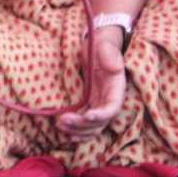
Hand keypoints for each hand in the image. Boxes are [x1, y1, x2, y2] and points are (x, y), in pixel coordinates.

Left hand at [54, 25, 127, 141]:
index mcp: (116, 88)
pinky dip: (78, 129)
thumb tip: (114, 68)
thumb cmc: (102, 44)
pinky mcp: (90, 102)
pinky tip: (66, 132)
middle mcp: (109, 99)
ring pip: (93, 125)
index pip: (112, 108)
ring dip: (78, 130)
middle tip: (63, 121)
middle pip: (100, 121)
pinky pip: (86, 121)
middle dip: (83, 125)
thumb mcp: (106, 46)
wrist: (98, 44)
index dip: (102, 116)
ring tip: (60, 127)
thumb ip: (110, 55)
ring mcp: (100, 102)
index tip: (87, 116)